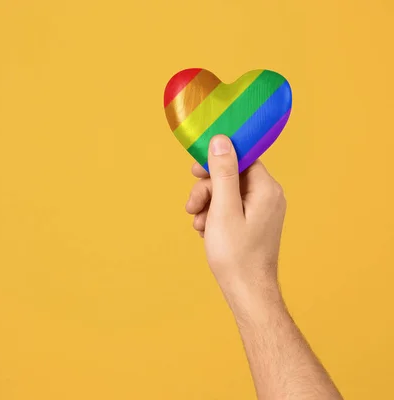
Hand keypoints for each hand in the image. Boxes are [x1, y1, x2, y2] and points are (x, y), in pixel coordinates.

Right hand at [185, 135, 286, 304]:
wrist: (247, 291)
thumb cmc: (236, 254)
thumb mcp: (223, 209)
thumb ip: (223, 173)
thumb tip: (221, 140)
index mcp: (266, 189)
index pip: (241, 158)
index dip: (216, 161)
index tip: (195, 170)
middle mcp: (268, 196)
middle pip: (231, 175)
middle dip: (207, 189)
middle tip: (192, 206)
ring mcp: (262, 210)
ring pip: (227, 193)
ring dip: (207, 204)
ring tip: (198, 224)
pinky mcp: (254, 222)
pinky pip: (231, 207)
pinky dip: (214, 215)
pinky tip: (205, 230)